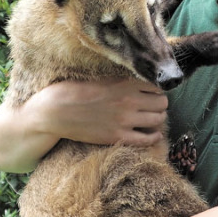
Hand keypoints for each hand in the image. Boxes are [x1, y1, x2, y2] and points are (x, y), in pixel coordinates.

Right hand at [31, 77, 168, 146]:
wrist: (55, 111)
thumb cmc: (74, 90)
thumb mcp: (101, 77)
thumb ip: (122, 78)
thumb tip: (140, 77)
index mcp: (125, 82)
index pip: (158, 85)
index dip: (157, 89)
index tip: (152, 92)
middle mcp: (129, 100)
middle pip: (162, 103)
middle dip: (159, 103)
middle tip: (152, 105)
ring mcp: (124, 120)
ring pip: (158, 119)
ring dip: (157, 118)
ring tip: (150, 117)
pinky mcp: (117, 137)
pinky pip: (147, 139)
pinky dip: (153, 137)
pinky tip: (152, 134)